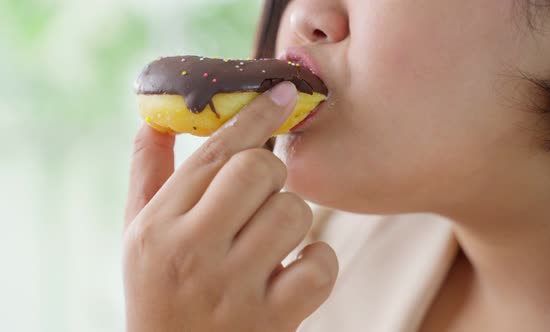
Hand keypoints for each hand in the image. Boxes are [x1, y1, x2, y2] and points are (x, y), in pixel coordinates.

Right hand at [123, 82, 338, 331]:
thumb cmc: (159, 289)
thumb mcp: (138, 234)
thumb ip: (146, 175)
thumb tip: (154, 121)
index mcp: (158, 225)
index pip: (214, 153)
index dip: (255, 115)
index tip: (283, 93)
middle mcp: (193, 252)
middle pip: (258, 170)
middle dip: (271, 173)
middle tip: (263, 193)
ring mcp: (234, 289)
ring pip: (293, 212)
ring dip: (292, 218)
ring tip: (272, 239)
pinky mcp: (272, 320)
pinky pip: (320, 264)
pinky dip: (317, 261)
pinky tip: (293, 271)